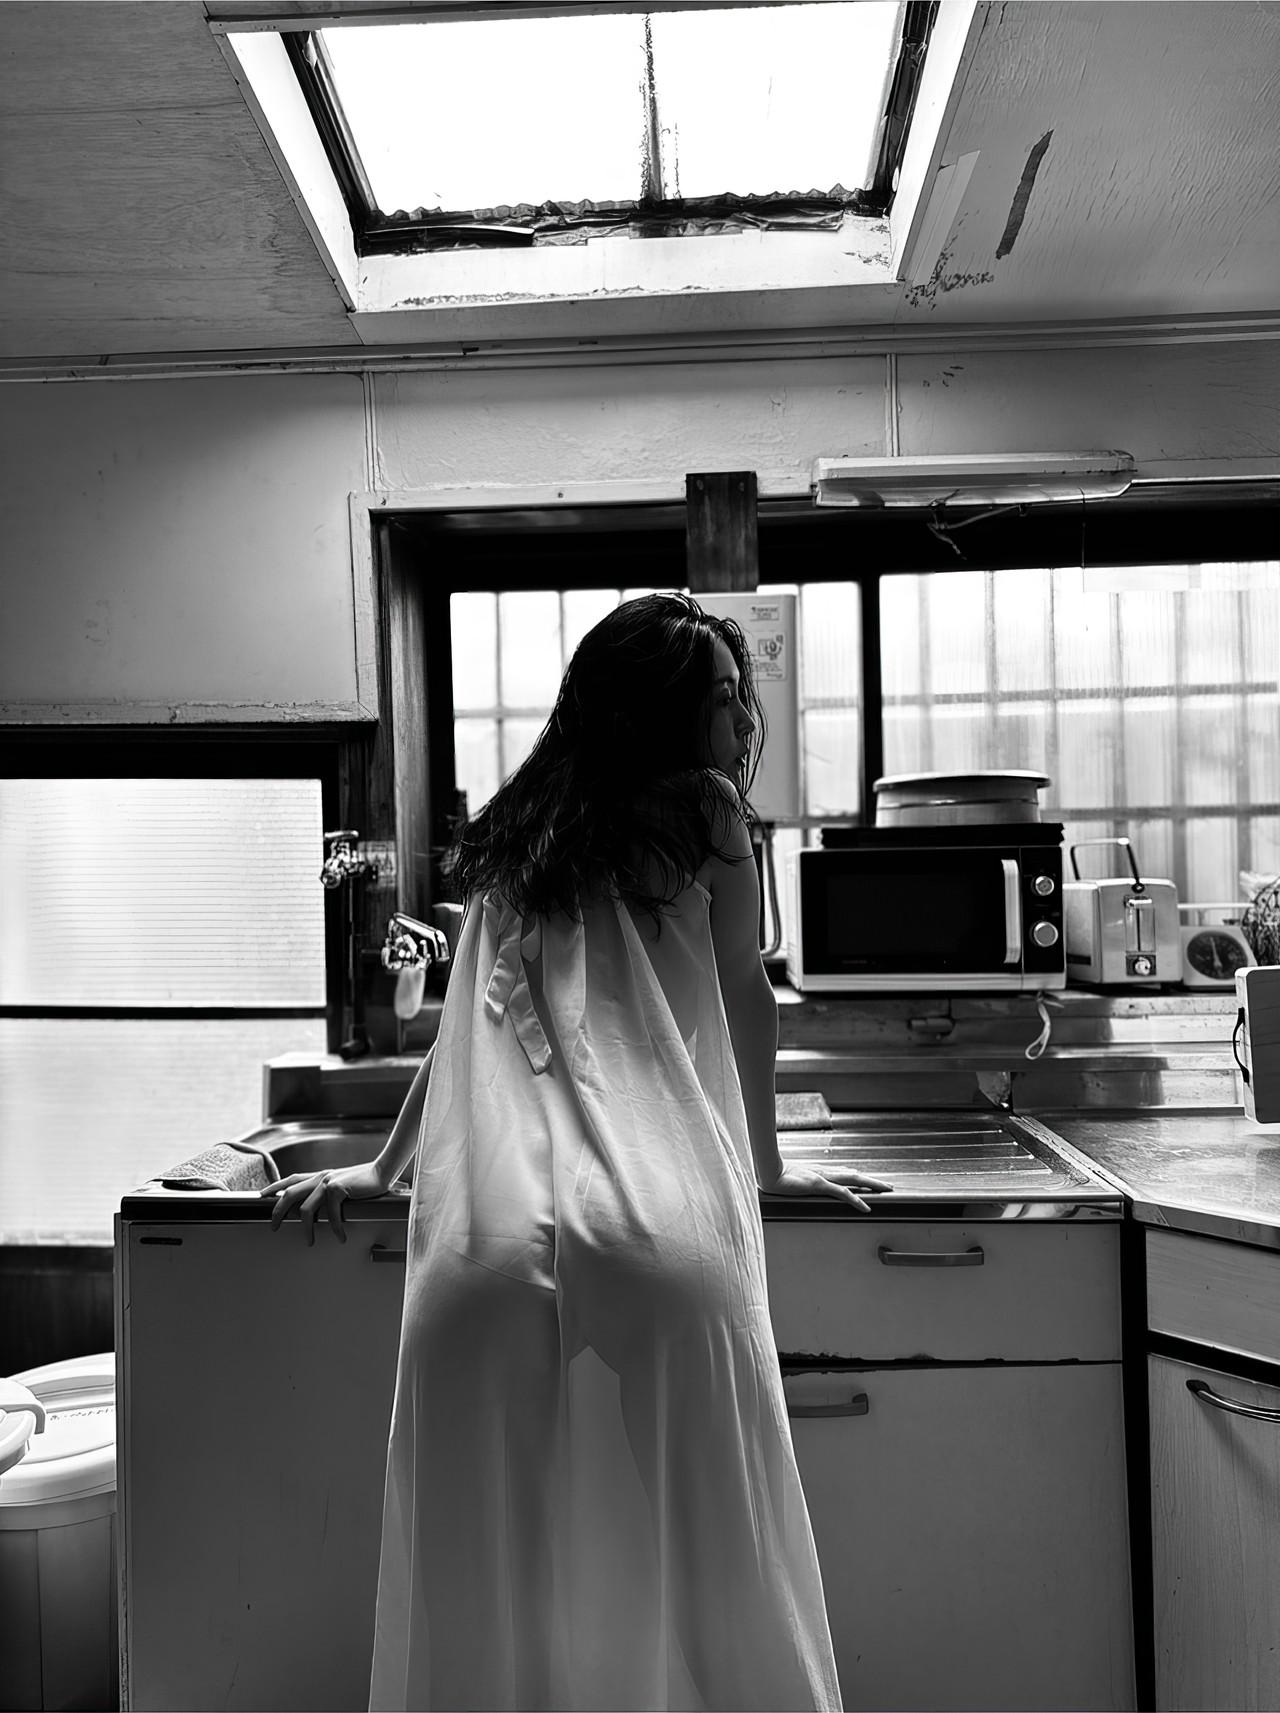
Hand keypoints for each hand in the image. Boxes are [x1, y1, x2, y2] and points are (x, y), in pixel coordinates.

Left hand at [258, 1161, 390, 1244]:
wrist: (383, 1172)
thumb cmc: (365, 1182)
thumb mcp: (341, 1185)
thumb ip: (328, 1193)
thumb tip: (317, 1210)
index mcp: (320, 1176)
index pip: (291, 1180)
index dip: (275, 1188)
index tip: (261, 1196)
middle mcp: (320, 1177)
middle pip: (289, 1193)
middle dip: (278, 1210)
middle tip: (274, 1226)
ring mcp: (328, 1182)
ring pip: (307, 1209)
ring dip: (306, 1229)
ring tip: (309, 1241)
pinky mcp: (338, 1188)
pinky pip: (331, 1215)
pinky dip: (336, 1229)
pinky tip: (340, 1236)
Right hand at [761, 1163, 891, 1213]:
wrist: (766, 1171)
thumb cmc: (775, 1175)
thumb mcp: (790, 1180)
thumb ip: (799, 1181)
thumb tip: (801, 1183)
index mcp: (819, 1172)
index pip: (844, 1174)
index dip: (858, 1177)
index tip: (869, 1180)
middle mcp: (824, 1173)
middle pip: (854, 1176)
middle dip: (872, 1181)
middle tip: (888, 1185)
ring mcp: (823, 1178)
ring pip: (854, 1181)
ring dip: (871, 1185)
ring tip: (886, 1190)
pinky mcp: (819, 1185)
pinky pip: (842, 1193)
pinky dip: (856, 1200)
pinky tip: (866, 1207)